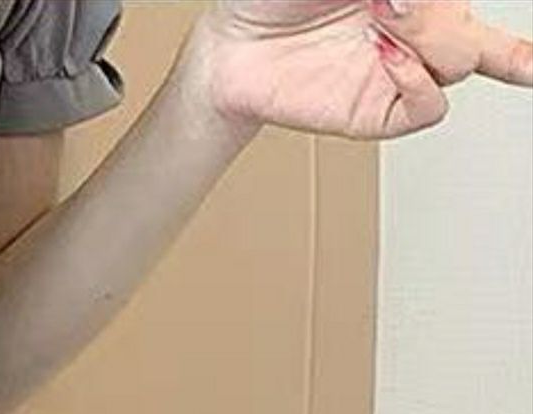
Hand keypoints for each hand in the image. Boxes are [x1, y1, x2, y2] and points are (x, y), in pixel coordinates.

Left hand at [184, 0, 532, 138]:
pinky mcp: (376, 112)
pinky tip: (386, 56)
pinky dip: (418, 81)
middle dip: (438, 14)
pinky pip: (428, 108)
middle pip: (471, 33)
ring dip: (429, 35)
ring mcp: (399, 71)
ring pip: (460, 63)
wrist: (232, 46)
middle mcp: (414, 30)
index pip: (465, 3)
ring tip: (381, 14)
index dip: (463, 5)